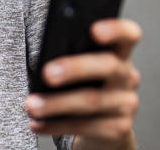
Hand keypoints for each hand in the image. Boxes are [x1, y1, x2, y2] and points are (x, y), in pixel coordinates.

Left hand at [25, 19, 141, 148]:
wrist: (102, 128)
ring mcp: (126, 104)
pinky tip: (37, 123)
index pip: (128, 34)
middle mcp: (127, 77)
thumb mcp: (81, 66)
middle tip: (47, 74)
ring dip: (56, 103)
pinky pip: (85, 127)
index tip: (94, 30)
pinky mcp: (118, 130)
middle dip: (75, 68)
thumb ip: (70, 54)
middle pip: (108, 66)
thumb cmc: (82, 85)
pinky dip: (56, 124)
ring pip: (92, 101)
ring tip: (31, 105)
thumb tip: (43, 56)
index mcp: (119, 53)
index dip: (116, 30)